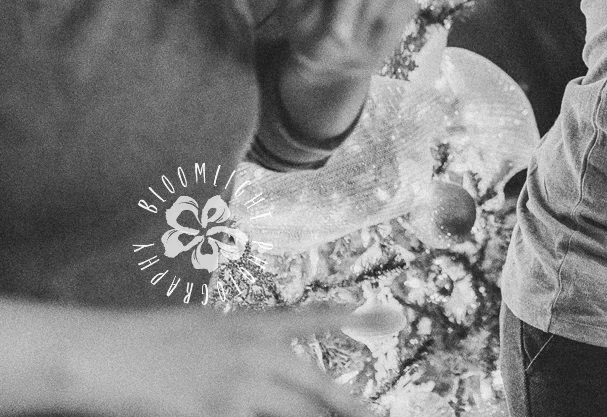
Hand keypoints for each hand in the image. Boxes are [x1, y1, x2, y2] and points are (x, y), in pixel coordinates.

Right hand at [53, 305, 375, 416]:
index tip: (384, 319)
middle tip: (373, 414)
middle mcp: (254, 358)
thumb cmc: (143, 338)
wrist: (102, 354)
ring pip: (293, 415)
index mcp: (251, 327)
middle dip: (347, 404)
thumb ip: (241, 336)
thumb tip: (268, 348)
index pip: (310, 320)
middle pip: (314, 387)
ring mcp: (237, 392)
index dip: (349, 321)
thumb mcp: (202, 324)